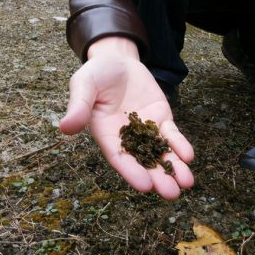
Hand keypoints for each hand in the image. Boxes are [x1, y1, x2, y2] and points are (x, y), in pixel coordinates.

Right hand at [60, 37, 193, 198]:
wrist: (117, 60)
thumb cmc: (96, 74)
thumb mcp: (83, 85)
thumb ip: (79, 105)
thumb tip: (65, 127)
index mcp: (106, 134)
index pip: (120, 158)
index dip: (132, 172)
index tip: (145, 186)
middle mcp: (127, 138)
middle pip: (144, 162)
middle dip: (159, 178)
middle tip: (172, 194)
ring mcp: (146, 130)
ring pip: (161, 153)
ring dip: (173, 168)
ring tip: (186, 183)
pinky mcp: (160, 119)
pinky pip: (172, 135)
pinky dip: (180, 146)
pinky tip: (188, 157)